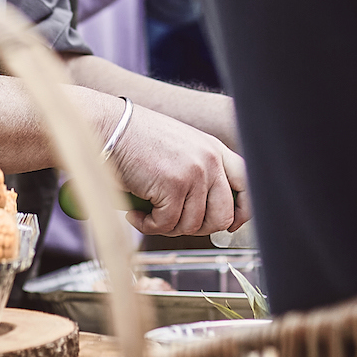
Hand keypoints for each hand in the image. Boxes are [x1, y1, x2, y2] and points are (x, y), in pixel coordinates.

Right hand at [104, 103, 250, 236]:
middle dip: (197, 229)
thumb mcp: (180, 148)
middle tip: (173, 221)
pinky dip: (148, 226)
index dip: (241, 212)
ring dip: (167, 227)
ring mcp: (194, 172)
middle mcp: (210, 159)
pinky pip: (167, 225)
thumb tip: (209, 215)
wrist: (108, 126)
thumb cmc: (136, 139)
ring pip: (192, 226)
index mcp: (215, 149)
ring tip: (148, 214)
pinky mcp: (174, 185)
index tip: (227, 225)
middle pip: (223, 216)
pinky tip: (135, 213)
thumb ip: (199, 171)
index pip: (247, 185)